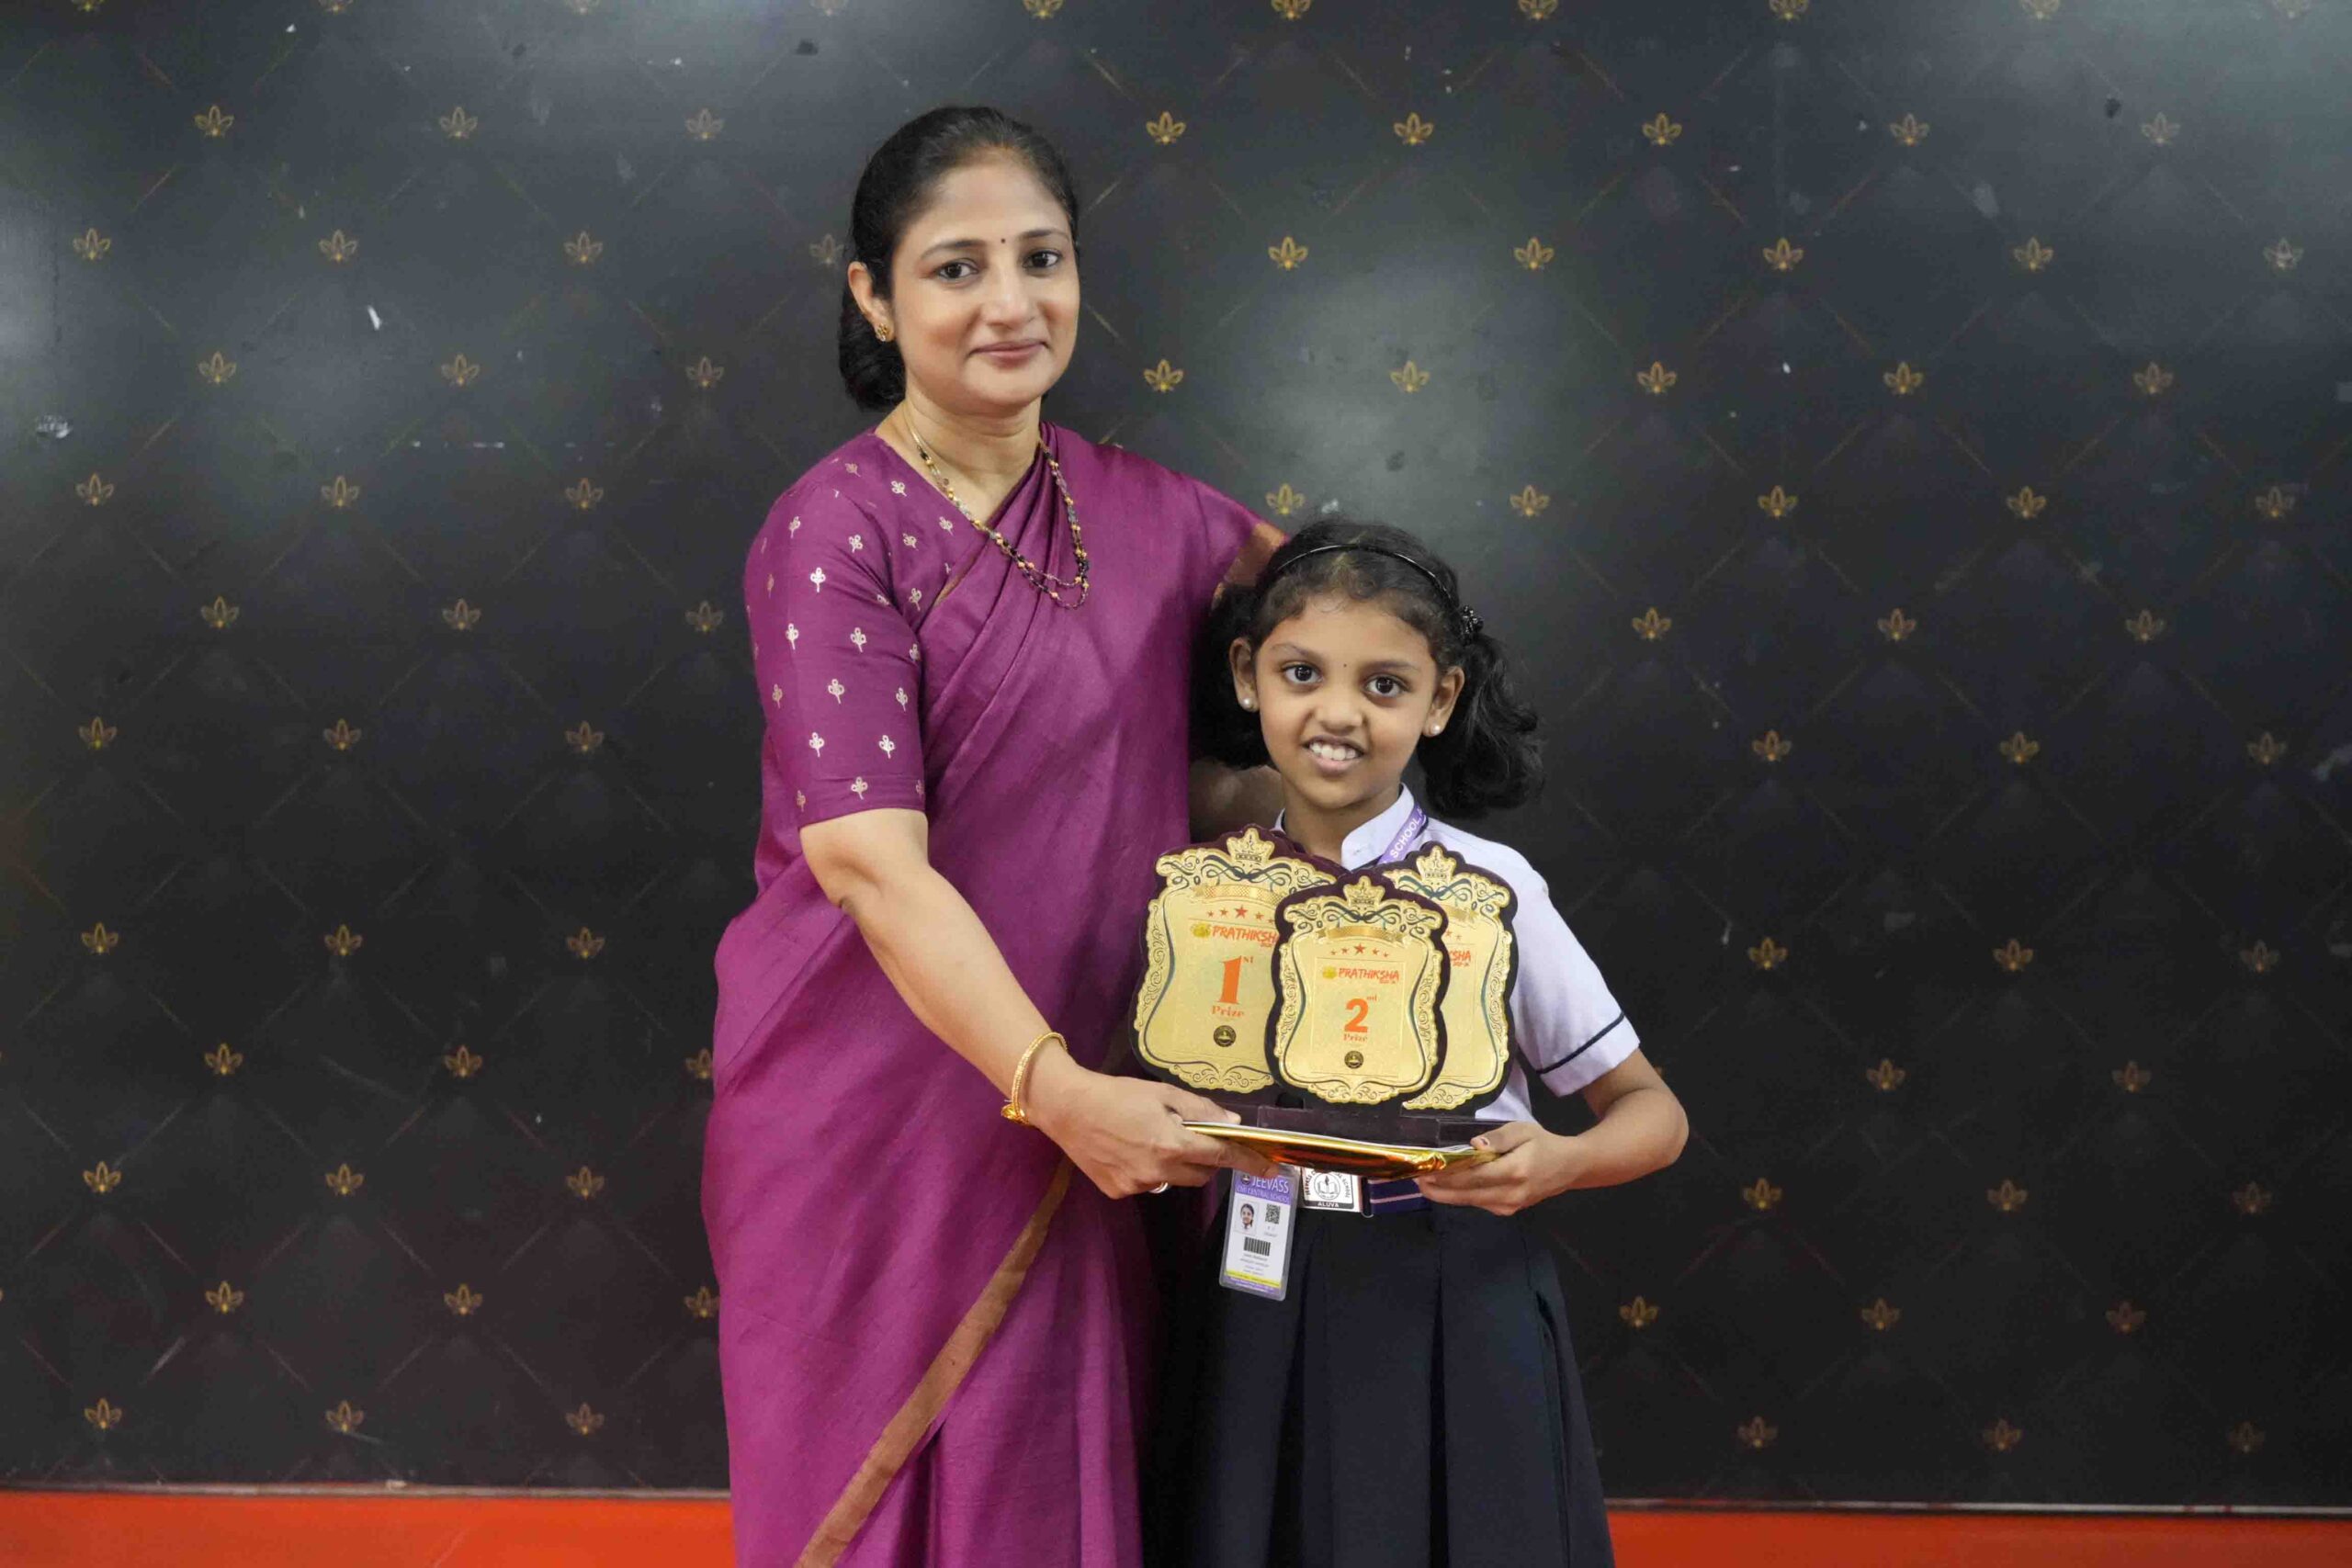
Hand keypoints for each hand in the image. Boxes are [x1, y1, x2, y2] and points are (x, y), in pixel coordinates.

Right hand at [1024, 1047, 1276, 1198]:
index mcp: (1172, 1144)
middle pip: (1201, 1173)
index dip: (1248, 1161)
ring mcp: (1137, 1186)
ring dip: (1176, 1163)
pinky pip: (1148, 1184)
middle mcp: (1158, 1171)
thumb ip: (1199, 1110)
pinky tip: (1129, 1149)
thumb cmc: (1117, 1094)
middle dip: (1206, 1157)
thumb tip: (1231, 1122)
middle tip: (1192, 1136)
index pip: (1222, 1156)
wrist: (1066, 1108)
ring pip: (1174, 1180)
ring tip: (1151, 1138)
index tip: (1270, 1167)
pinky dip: (1149, 1169)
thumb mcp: (1162, 1093)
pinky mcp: (1119, 1192)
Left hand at [1414, 1121, 1580, 1216]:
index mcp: (1514, 1171)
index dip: (1447, 1175)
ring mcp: (1509, 1206)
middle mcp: (1509, 1193)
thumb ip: (1498, 1138)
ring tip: (1425, 1182)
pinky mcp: (1507, 1210)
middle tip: (1415, 1179)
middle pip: (1466, 1194)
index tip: (1425, 1170)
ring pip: (1470, 1201)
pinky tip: (1447, 1187)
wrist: (1569, 1167)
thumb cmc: (1543, 1144)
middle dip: (1438, 1188)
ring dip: (1446, 1194)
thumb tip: (1473, 1144)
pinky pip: (1479, 1203)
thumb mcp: (1522, 1130)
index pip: (1472, 1176)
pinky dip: (1460, 1196)